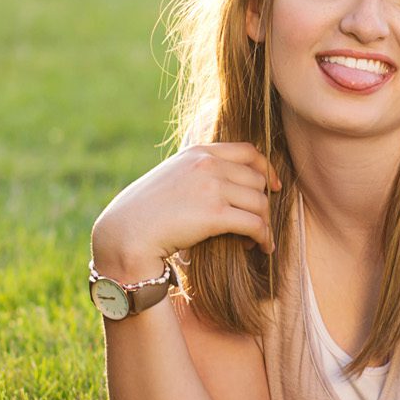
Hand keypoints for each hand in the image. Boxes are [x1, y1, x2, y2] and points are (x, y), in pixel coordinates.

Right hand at [91, 142, 283, 278]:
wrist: (126, 232)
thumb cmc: (145, 211)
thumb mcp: (172, 177)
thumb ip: (196, 172)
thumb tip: (223, 183)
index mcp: (198, 152)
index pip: (248, 151)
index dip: (267, 169)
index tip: (273, 186)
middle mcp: (208, 164)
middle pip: (257, 180)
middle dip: (262, 203)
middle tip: (257, 223)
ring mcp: (213, 187)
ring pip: (260, 202)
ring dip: (264, 223)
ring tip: (257, 240)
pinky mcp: (215, 214)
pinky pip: (255, 224)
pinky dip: (264, 237)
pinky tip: (261, 248)